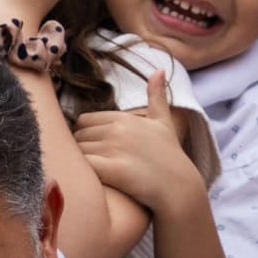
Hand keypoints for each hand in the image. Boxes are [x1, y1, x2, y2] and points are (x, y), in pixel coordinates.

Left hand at [72, 67, 206, 217]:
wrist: (179, 188)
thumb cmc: (170, 156)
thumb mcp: (164, 122)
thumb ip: (157, 96)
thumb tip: (159, 69)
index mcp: (124, 118)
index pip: (84, 121)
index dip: (86, 135)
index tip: (94, 148)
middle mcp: (118, 130)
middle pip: (78, 136)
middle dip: (81, 149)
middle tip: (91, 163)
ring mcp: (115, 150)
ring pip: (77, 152)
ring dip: (80, 163)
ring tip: (91, 173)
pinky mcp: (113, 171)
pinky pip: (84, 166)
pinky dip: (83, 173)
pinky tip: (93, 180)